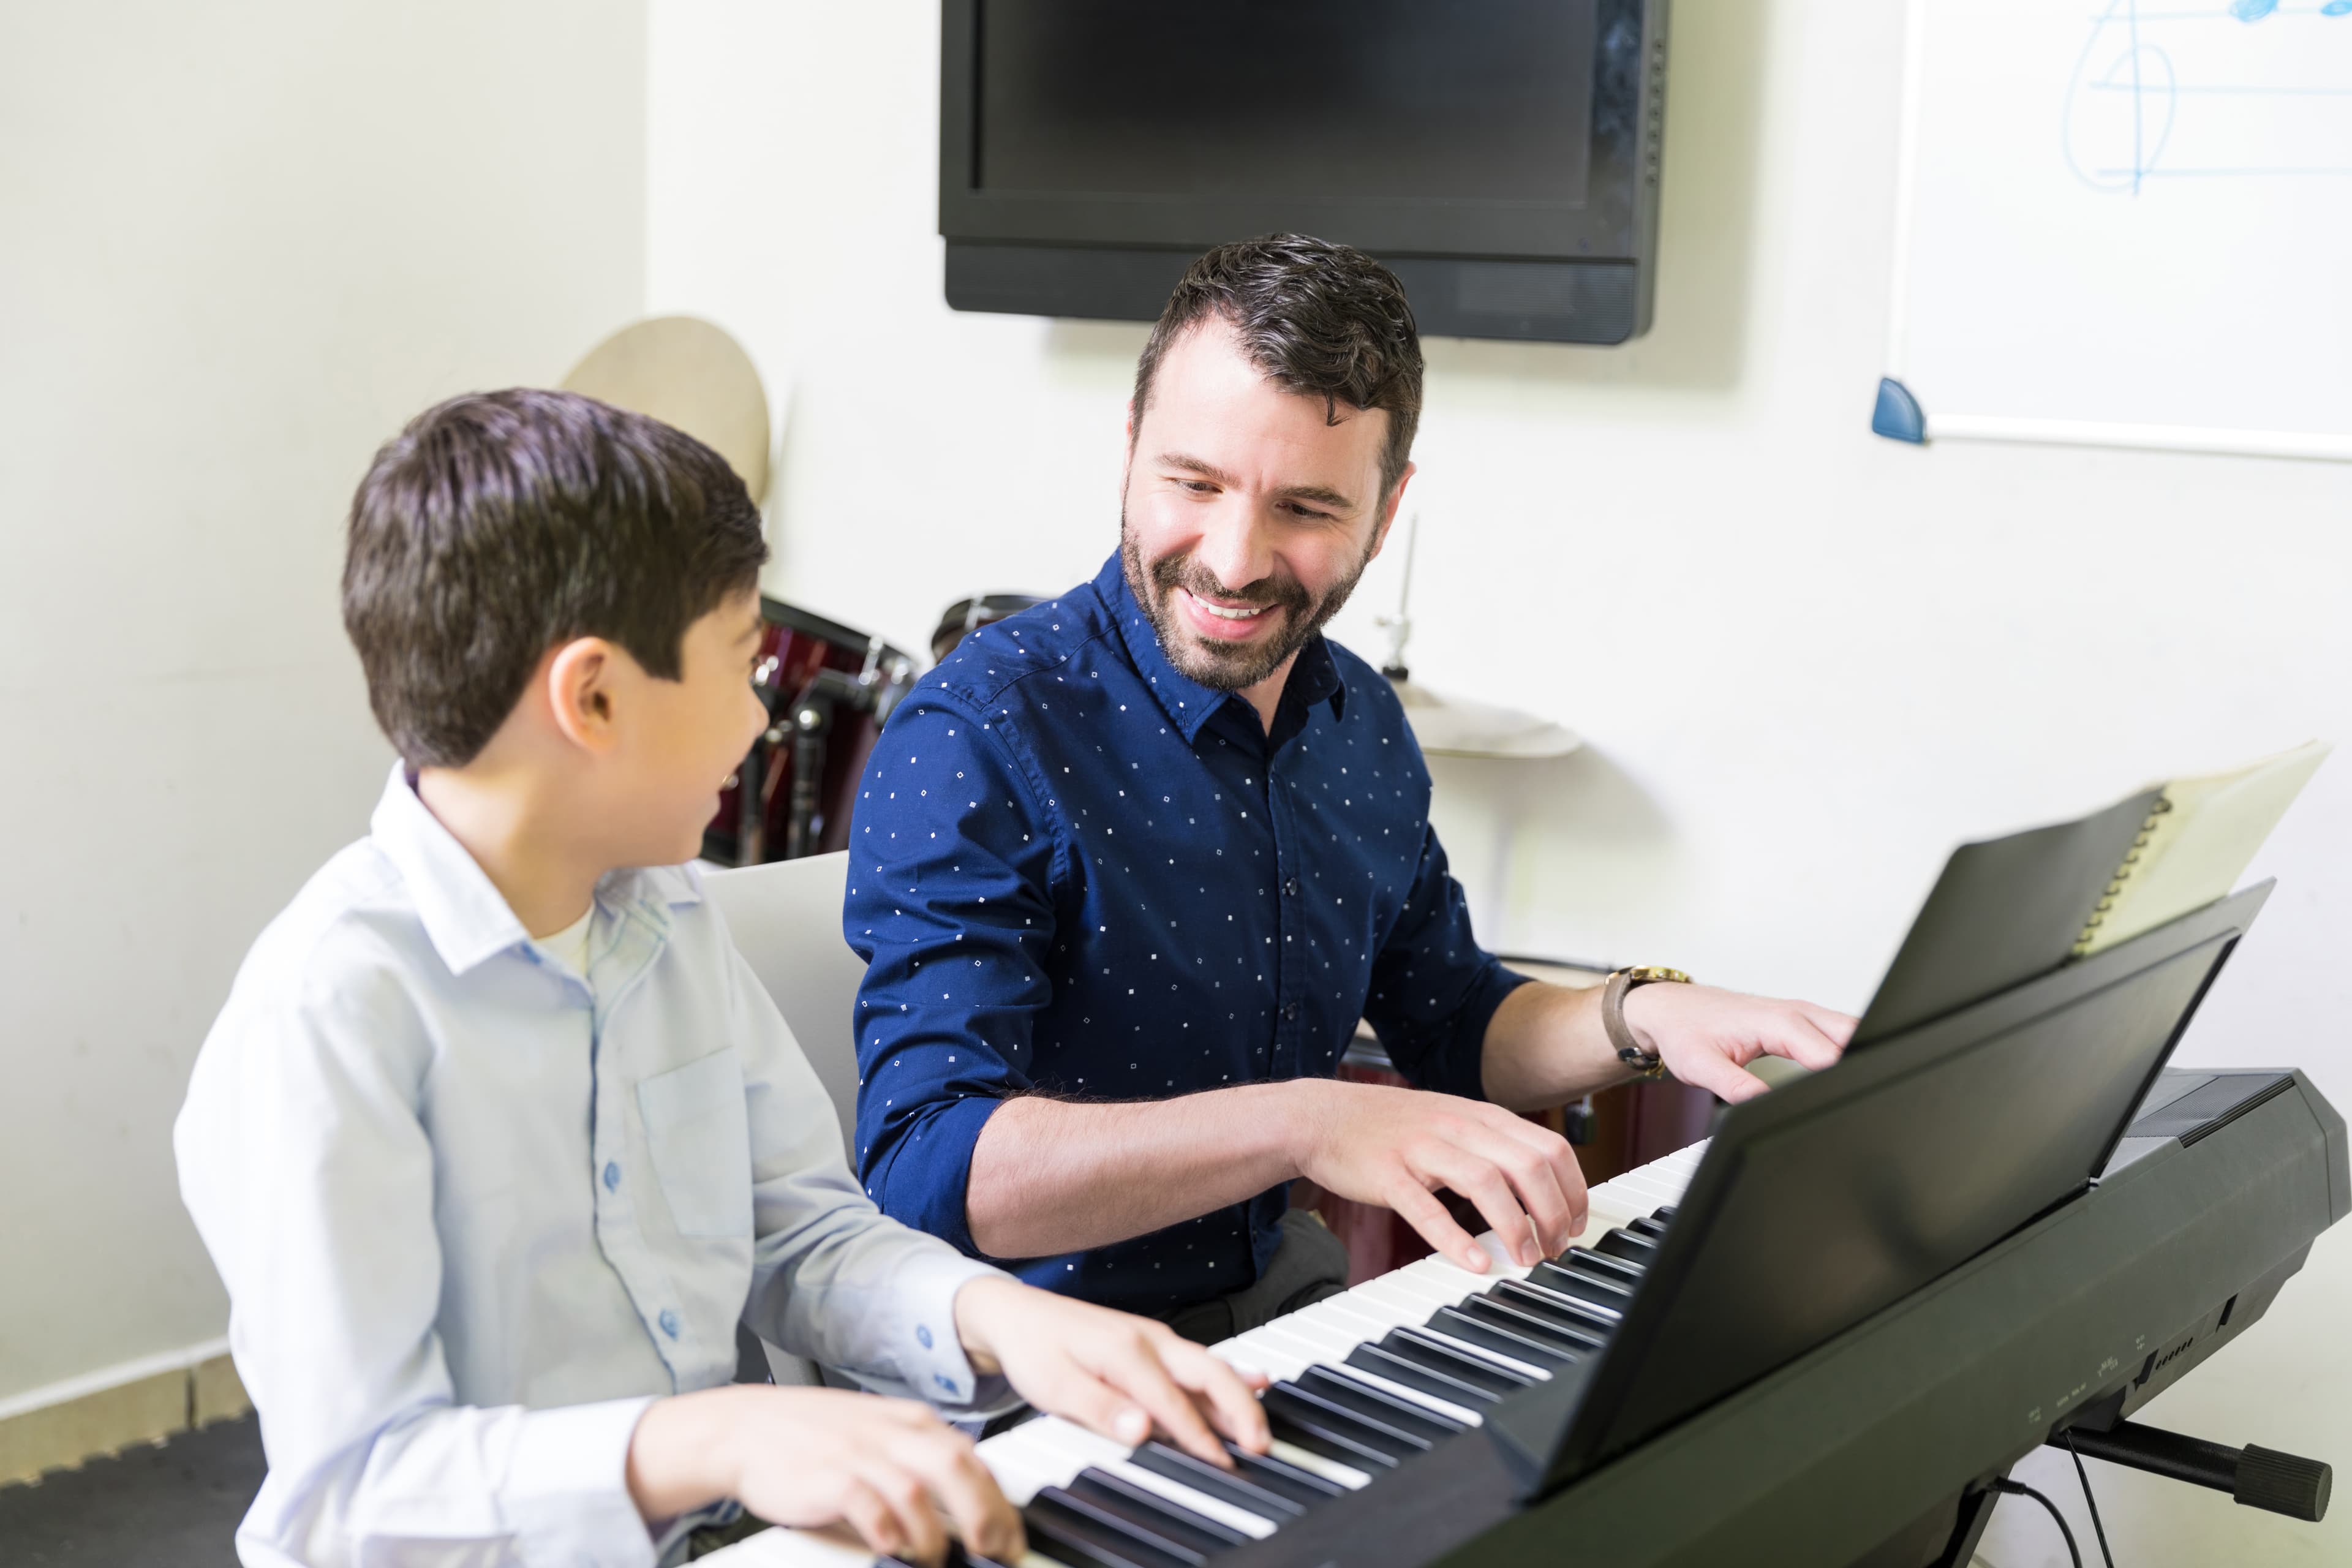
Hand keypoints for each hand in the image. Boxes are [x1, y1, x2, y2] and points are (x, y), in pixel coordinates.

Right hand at [626, 1384, 1020, 1567]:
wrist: (746, 1427)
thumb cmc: (815, 1437)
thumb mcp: (879, 1434)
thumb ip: (921, 1458)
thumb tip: (969, 1498)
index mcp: (911, 1421)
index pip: (971, 1458)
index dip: (998, 1501)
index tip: (1010, 1537)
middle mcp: (892, 1433)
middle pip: (957, 1469)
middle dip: (985, 1515)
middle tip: (994, 1551)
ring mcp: (860, 1453)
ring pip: (918, 1492)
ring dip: (935, 1534)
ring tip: (937, 1558)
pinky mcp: (830, 1477)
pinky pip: (870, 1506)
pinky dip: (888, 1531)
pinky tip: (893, 1549)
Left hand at [954, 1276, 1270, 1465]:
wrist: (1016, 1312)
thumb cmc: (1033, 1348)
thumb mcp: (1053, 1384)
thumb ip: (1099, 1409)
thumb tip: (1141, 1430)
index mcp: (1125, 1351)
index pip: (1172, 1401)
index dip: (1198, 1435)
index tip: (1220, 1463)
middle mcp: (1149, 1339)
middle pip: (1209, 1373)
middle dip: (1240, 1409)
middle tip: (1259, 1445)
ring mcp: (1155, 1338)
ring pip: (1209, 1366)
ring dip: (1239, 1396)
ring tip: (1261, 1427)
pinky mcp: (1154, 1343)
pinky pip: (1199, 1360)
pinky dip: (1230, 1374)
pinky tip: (1256, 1380)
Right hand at [1286, 1078, 1586, 1272]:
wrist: (1322, 1116)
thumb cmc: (1391, 1128)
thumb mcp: (1453, 1124)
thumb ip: (1494, 1150)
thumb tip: (1541, 1191)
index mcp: (1480, 1116)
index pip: (1549, 1147)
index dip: (1573, 1190)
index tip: (1576, 1226)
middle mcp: (1457, 1126)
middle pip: (1528, 1165)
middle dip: (1554, 1213)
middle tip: (1555, 1249)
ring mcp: (1422, 1148)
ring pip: (1486, 1182)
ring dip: (1515, 1226)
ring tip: (1525, 1259)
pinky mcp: (1388, 1173)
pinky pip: (1426, 1208)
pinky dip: (1454, 1238)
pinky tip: (1473, 1262)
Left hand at [1624, 983, 1854, 1102]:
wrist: (1670, 1009)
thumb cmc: (1684, 1031)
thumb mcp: (1703, 1067)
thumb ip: (1738, 1088)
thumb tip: (1767, 1108)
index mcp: (1778, 1022)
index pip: (1830, 1055)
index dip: (1842, 1081)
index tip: (1848, 1104)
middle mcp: (1796, 1012)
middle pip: (1853, 1036)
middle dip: (1865, 1064)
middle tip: (1865, 1097)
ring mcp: (1801, 1013)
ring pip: (1850, 1030)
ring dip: (1861, 1052)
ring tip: (1861, 1087)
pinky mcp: (1799, 1020)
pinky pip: (1836, 1031)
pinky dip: (1848, 1048)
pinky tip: (1848, 1071)